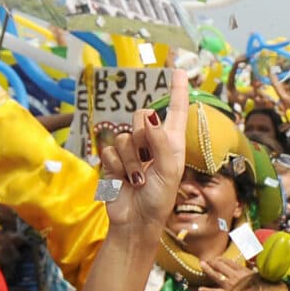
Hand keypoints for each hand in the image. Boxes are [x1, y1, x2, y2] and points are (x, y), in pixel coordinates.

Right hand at [98, 61, 192, 230]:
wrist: (135, 221)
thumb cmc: (159, 198)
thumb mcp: (169, 171)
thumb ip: (161, 142)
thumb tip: (151, 117)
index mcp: (172, 142)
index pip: (176, 109)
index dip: (178, 90)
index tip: (180, 69)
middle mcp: (152, 141)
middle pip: (141, 115)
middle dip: (143, 136)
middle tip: (148, 160)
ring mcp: (131, 150)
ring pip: (124, 136)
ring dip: (131, 160)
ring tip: (138, 179)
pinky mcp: (113, 160)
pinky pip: (110, 150)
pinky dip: (117, 167)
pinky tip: (124, 180)